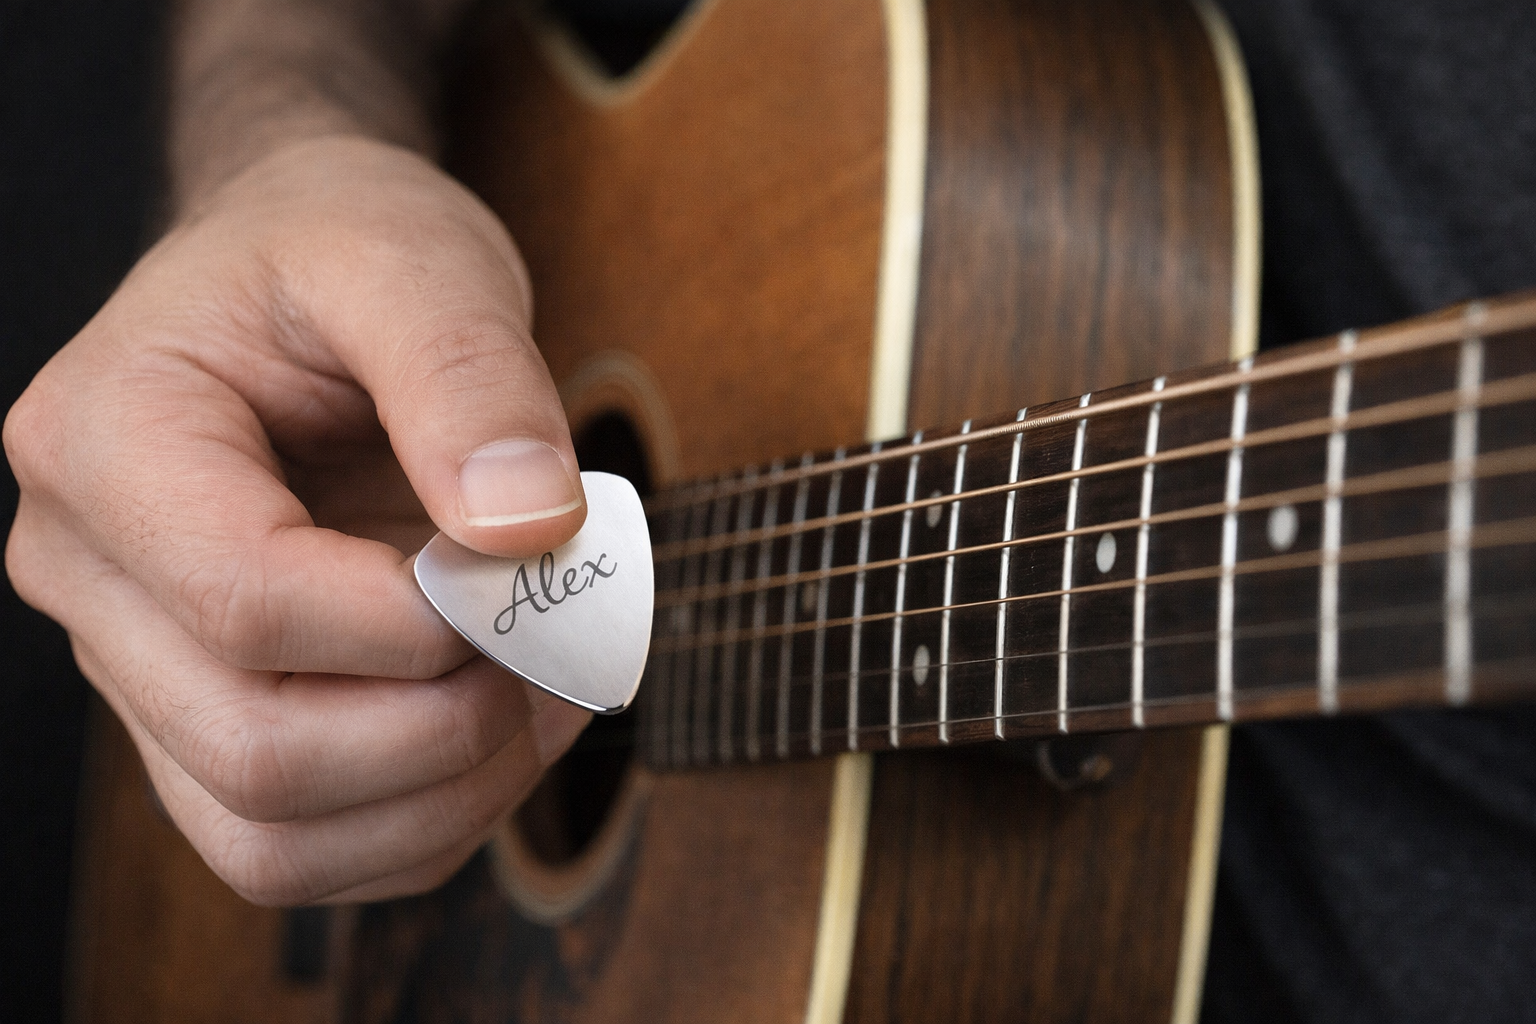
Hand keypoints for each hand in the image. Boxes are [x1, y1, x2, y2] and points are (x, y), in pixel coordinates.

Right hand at [5, 136, 591, 904]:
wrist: (301, 278)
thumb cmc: (340, 252)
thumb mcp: (415, 259)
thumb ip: (470, 378)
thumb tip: (526, 528)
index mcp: (103, 443)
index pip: (248, 601)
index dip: (422, 620)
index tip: (534, 569)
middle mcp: (88, 575)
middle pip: (256, 751)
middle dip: (450, 726)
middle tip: (563, 643)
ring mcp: (139, 665)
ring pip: (271, 840)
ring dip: (447, 797)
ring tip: (550, 693)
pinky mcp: (206, 720)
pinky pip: (302, 850)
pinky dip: (426, 822)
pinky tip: (504, 731)